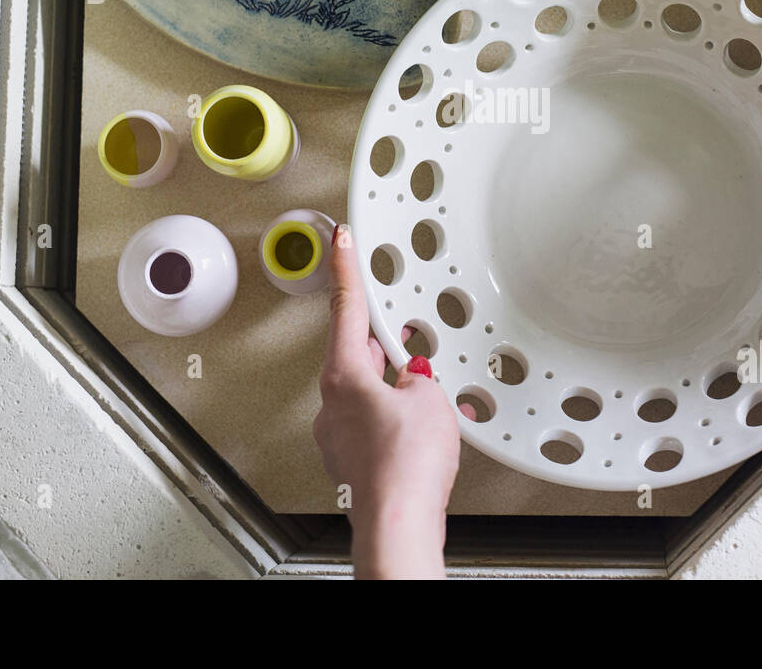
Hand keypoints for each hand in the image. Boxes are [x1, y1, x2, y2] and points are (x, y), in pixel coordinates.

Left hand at [312, 224, 465, 578]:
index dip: (346, 267)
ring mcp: (338, 433)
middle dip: (383, 342)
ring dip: (391, 384)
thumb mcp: (429, 399)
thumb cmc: (405, 465)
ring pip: (366, 390)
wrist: (398, 522)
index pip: (345, 306)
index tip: (341, 240)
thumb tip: (413, 381)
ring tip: (424, 395)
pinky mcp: (352, 458)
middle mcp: (332, 402)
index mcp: (344, 374)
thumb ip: (418, 378)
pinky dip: (393, 417)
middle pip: (355, 351)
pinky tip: (418, 429)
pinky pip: (372, 421)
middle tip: (404, 332)